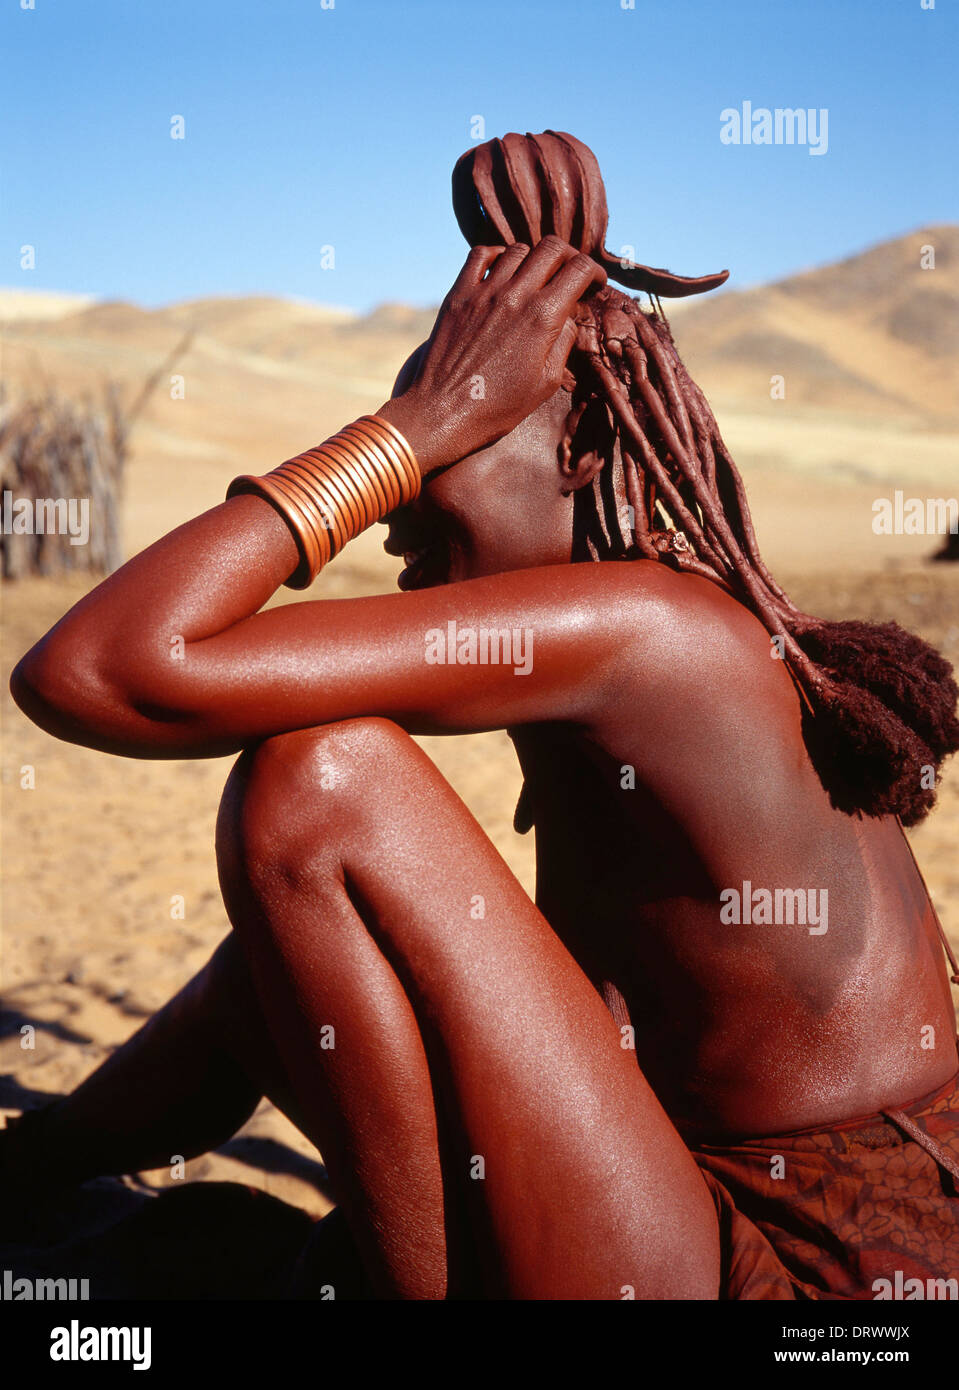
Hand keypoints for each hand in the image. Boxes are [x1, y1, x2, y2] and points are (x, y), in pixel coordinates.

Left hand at [378, 237, 605, 475]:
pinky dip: (497, 255)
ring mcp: (483, 292)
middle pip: (552, 248)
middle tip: (569, 274)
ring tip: (535, 278)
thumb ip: (563, 341)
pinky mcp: (458, 295)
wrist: (443, 413)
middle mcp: (515, 296)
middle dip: (568, 257)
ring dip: (533, 259)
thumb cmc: (498, 407)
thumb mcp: (546, 382)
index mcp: (543, 317)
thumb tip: (569, 313)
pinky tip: (502, 271)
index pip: (580, 269)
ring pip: (518, 250)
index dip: (594, 272)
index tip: (594, 284)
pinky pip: (480, 255)